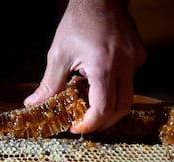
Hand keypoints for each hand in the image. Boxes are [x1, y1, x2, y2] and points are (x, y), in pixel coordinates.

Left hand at [24, 0, 145, 133]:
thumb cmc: (78, 22)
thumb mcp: (58, 54)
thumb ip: (48, 84)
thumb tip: (35, 104)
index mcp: (104, 65)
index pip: (103, 108)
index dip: (90, 123)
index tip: (76, 127)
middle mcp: (125, 65)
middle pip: (121, 108)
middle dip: (102, 122)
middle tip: (83, 123)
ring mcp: (136, 60)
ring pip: (126, 96)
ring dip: (107, 105)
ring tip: (86, 99)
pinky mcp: (139, 57)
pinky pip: (128, 82)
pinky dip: (112, 88)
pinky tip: (95, 80)